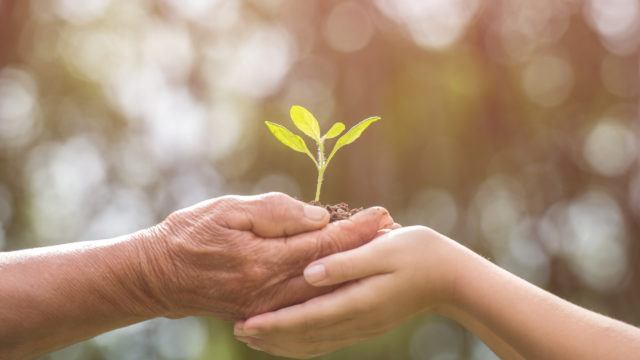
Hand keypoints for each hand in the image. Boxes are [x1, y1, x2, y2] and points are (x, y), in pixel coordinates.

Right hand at [138, 192, 393, 319]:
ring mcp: (267, 306)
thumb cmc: (191, 233)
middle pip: (330, 271)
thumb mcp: (230, 211)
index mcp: (264, 260)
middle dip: (364, 251)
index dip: (354, 229)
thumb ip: (276, 214)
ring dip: (354, 272)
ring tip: (379, 254)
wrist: (158, 275)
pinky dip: (331, 295)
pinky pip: (305, 307)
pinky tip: (348, 286)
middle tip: (394, 235)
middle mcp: (270, 290)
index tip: (381, 215)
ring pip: (323, 291)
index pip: (322, 244)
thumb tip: (319, 218)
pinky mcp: (262, 312)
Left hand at [233, 226, 465, 357]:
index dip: (274, 323)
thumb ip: (345, 262)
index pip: (307, 318)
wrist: (449, 276)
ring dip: (283, 342)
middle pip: (305, 337)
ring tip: (255, 337)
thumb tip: (309, 272)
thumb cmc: (418, 253)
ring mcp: (362, 326)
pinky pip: (327, 340)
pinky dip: (302, 341)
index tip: (246, 325)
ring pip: (314, 343)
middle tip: (239, 331)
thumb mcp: (383, 248)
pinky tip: (290, 336)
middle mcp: (357, 320)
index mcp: (359, 301)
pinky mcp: (365, 323)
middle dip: (271, 337)